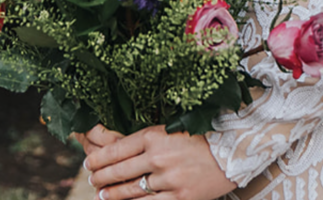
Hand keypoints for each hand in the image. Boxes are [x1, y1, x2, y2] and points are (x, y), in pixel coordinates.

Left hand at [82, 124, 236, 199]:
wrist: (234, 151)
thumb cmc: (202, 137)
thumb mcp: (172, 130)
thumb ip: (147, 140)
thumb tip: (119, 151)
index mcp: (155, 135)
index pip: (115, 150)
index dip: (97, 159)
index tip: (88, 163)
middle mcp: (159, 157)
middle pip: (118, 171)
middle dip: (99, 177)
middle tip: (91, 179)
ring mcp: (169, 179)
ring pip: (130, 191)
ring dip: (111, 194)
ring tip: (101, 193)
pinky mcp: (180, 197)